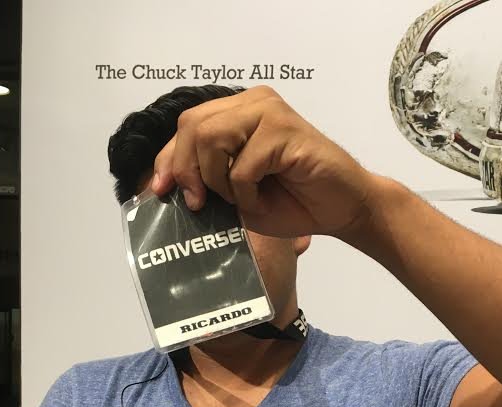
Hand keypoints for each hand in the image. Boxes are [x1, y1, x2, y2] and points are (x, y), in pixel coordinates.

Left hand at [151, 86, 370, 240]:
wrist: (340, 209)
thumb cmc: (292, 202)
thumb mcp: (236, 195)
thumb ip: (204, 182)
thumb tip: (163, 185)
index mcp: (237, 113)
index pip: (186, 127)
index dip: (167, 160)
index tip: (161, 191)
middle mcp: (251, 103)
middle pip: (192, 126)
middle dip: (187, 170)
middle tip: (199, 204)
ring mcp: (269, 112)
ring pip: (212, 138)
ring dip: (218, 181)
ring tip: (241, 200)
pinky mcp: (284, 130)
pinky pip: (243, 165)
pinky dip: (246, 193)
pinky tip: (263, 201)